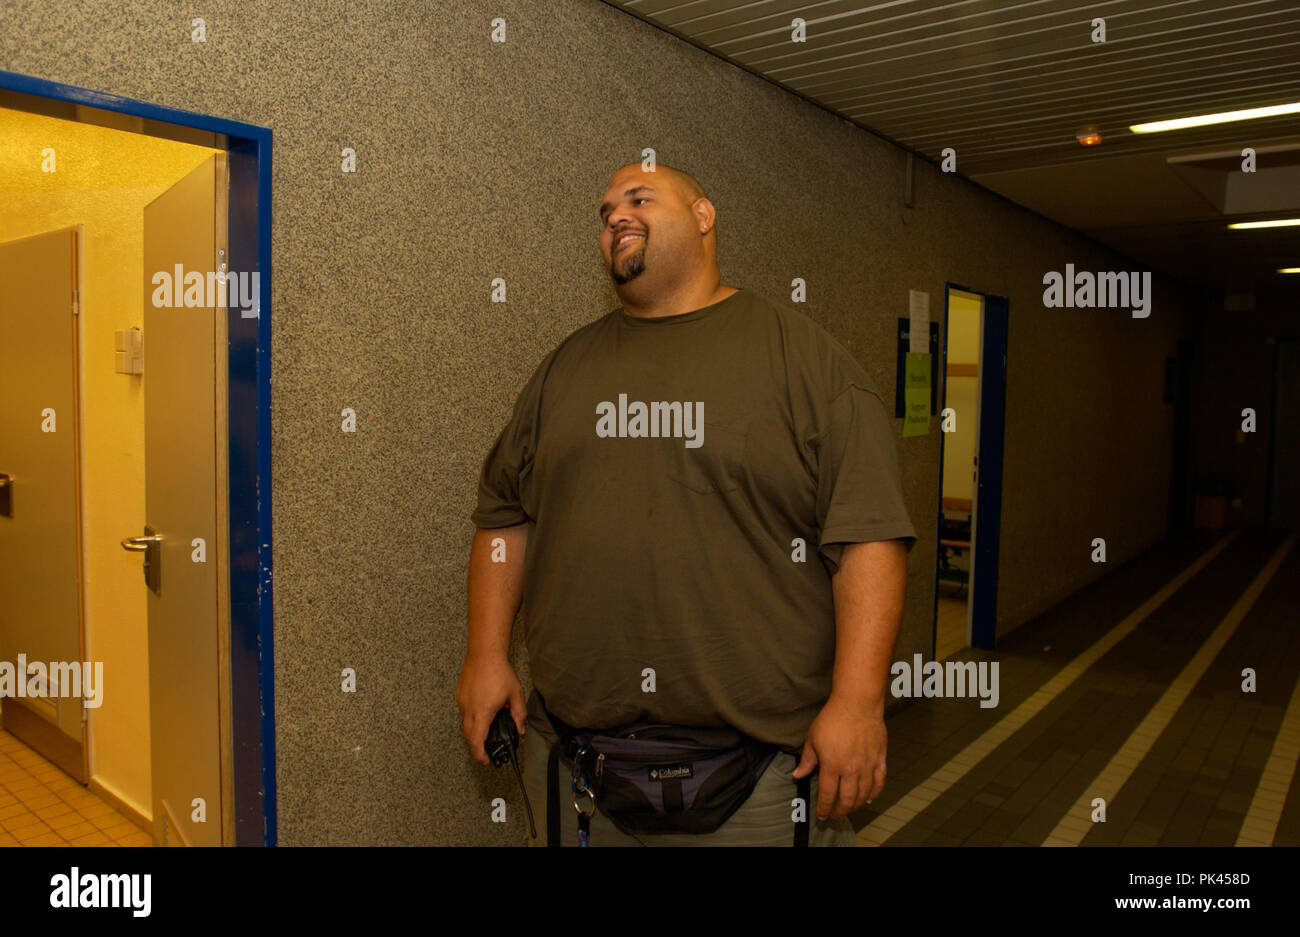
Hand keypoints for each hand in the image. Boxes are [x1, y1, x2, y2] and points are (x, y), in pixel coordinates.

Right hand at [456, 653, 526, 764]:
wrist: (484, 654)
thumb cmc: (498, 671)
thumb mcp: (515, 694)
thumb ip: (519, 715)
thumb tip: (520, 729)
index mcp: (483, 712)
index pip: (477, 741)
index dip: (480, 755)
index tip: (485, 760)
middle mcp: (469, 709)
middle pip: (469, 736)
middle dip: (478, 745)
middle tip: (488, 748)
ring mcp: (462, 702)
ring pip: (465, 724)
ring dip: (475, 730)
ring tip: (488, 726)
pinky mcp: (460, 695)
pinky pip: (464, 712)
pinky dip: (472, 717)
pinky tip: (483, 710)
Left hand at [791, 695, 886, 819]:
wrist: (857, 703)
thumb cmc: (833, 718)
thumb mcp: (813, 738)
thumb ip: (807, 760)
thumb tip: (797, 775)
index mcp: (831, 765)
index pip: (827, 795)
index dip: (824, 808)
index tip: (822, 815)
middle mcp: (850, 769)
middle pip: (846, 800)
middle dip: (839, 811)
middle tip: (834, 815)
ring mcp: (867, 765)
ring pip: (862, 795)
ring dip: (854, 805)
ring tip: (848, 808)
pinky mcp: (879, 759)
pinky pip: (879, 783)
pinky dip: (873, 794)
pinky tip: (868, 798)